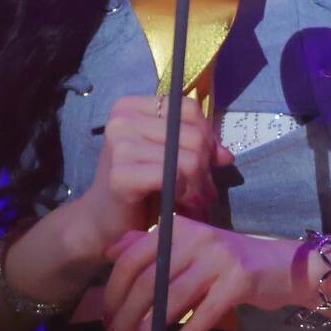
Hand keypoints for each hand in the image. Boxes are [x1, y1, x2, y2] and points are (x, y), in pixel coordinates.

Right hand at [81, 95, 234, 255]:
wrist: (104, 222)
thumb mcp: (169, 157)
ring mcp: (119, 145)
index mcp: (131, 107)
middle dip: (206, 166)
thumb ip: (196, 147)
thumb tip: (226, 156)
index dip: (207, 134)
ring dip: (198, 184)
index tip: (208, 160)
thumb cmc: (139, 188)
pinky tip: (177, 201)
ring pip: (188, 157)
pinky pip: (172, 176)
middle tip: (204, 189)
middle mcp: (122, 120)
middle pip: (192, 134)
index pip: (188, 108)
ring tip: (194, 199)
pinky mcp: (120, 174)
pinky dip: (182, 192)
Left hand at [100, 214, 298, 330]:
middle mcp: (197, 236)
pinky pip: (206, 312)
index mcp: (178, 226)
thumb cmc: (227, 261)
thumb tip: (111, 252)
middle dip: (127, 314)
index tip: (106, 319)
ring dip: (150, 328)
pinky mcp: (240, 279)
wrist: (281, 266)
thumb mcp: (188, 247)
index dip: (114, 291)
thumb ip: (152, 246)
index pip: (133, 257)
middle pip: (150, 279)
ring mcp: (219, 257)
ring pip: (173, 297)